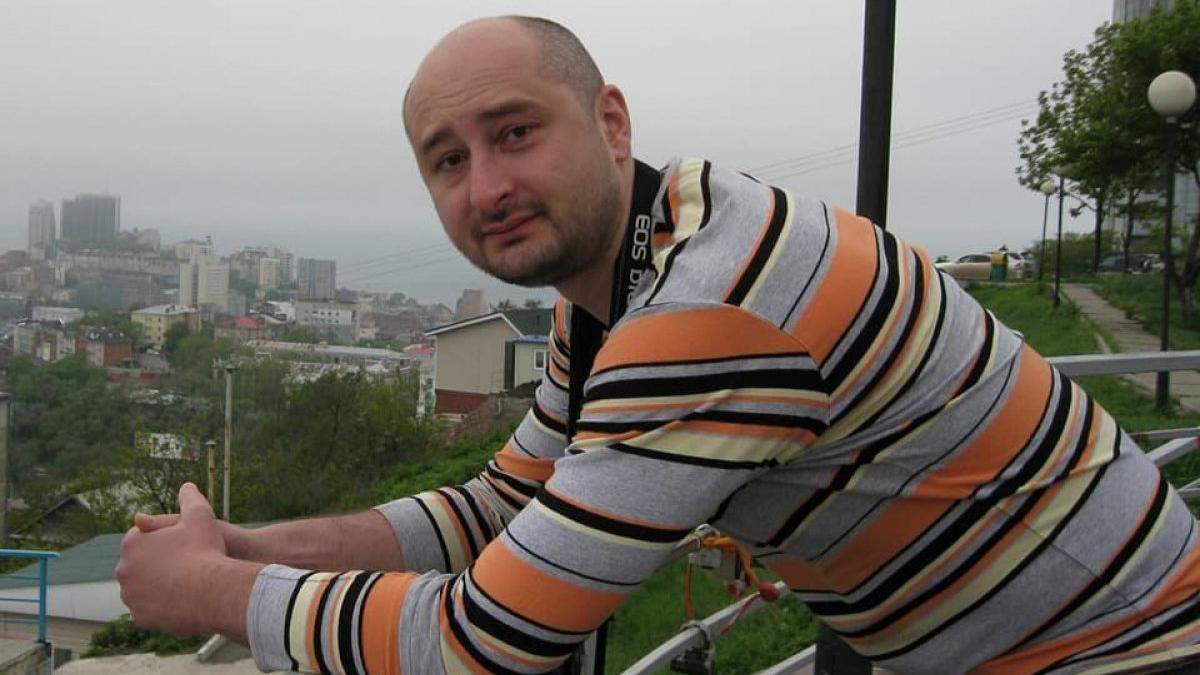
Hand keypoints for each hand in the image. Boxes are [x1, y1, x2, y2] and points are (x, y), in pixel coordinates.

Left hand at [117, 483, 236, 635]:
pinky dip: (161, 607)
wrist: (212, 591)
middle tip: (185, 564)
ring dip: (158, 586)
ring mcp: (130, 595)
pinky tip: (180, 602)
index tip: (182, 543)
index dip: (164, 539)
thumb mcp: (201, 516)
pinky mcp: (139, 618)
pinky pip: (149, 610)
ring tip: (184, 585)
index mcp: (132, 543)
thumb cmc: (206, 550)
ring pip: (144, 588)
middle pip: (141, 564)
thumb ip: (190, 498)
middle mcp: (124, 569)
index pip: (143, 537)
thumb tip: (186, 485)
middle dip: (158, 563)